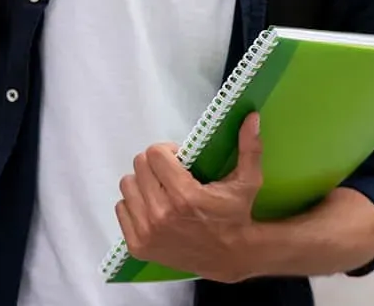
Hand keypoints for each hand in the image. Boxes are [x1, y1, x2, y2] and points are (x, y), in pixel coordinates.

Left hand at [116, 113, 263, 282]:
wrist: (229, 257)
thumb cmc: (236, 215)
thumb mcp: (247, 181)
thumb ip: (249, 148)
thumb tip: (251, 116)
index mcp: (185, 195)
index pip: (154, 154)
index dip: (167, 152)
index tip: (179, 159)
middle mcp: (162, 214)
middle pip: (139, 166)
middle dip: (155, 165)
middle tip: (171, 175)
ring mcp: (147, 232)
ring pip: (128, 185)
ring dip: (143, 184)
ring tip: (162, 191)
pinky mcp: (138, 246)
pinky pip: (121, 208)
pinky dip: (135, 205)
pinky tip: (154, 209)